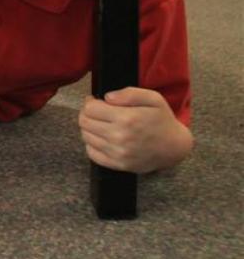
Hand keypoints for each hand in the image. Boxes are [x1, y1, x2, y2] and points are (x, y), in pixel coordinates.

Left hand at [78, 87, 192, 172]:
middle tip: (97, 112)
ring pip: (86, 137)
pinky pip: (92, 154)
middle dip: (87, 114)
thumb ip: (129, 93)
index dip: (90, 103)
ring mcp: (118, 153)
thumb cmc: (162, 120)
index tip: (96, 102)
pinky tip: (102, 138)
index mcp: (127, 118)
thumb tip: (107, 97)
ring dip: (89, 128)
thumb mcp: (153, 98)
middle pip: (84, 122)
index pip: (90, 109)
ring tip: (101, 124)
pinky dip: (92, 144)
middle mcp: (120, 137)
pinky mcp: (118, 165)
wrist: (174, 147)